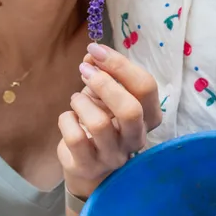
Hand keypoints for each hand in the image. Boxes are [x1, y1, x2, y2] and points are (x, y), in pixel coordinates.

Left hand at [56, 43, 160, 198]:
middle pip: (130, 109)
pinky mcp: (89, 166)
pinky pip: (75, 138)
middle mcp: (136, 139)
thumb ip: (102, 73)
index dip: (120, 64)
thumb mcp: (105, 94)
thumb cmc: (101, 120)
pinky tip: (69, 119)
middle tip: (85, 70)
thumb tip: (92, 54)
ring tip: (76, 100)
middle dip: (104, 83)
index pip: (146, 87)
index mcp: (149, 116)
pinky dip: (66, 120)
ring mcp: (113, 156)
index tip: (96, 49)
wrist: (87, 163)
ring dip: (81, 102)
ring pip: (99, 124)